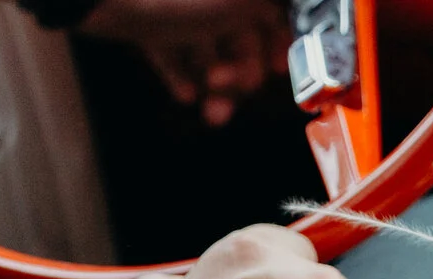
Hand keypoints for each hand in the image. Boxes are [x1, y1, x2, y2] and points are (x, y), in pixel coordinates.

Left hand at [77, 0, 287, 125]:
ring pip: (207, 48)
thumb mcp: (239, 3)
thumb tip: (285, 23)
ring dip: (215, 85)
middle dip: (241, 73)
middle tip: (230, 91)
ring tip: (213, 112)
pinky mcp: (146, 19)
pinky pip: (171, 51)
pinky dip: (182, 74)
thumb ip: (269, 12)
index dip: (279, 44)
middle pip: (239, 35)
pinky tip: (187, 95)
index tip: (278, 72)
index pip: (269, 15)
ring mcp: (175, 4)